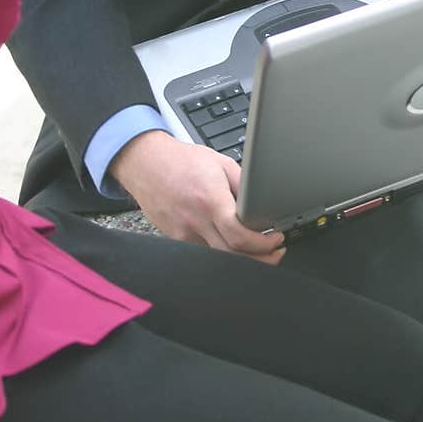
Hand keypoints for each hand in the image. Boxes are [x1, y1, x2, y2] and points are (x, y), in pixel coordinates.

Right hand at [111, 130, 284, 263]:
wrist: (146, 163)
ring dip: (242, 257)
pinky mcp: (176, 238)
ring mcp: (183, 233)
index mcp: (211, 201)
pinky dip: (221, 250)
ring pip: (219, 257)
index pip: (239, 236)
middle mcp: (195, 221)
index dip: (263, 245)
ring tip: (257, 248)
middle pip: (232, 256)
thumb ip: (243, 184)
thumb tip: (264, 202)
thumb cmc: (182, 161)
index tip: (276, 240)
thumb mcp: (221, 163)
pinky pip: (204, 251)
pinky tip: (230, 241)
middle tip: (275, 253)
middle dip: (261, 260)